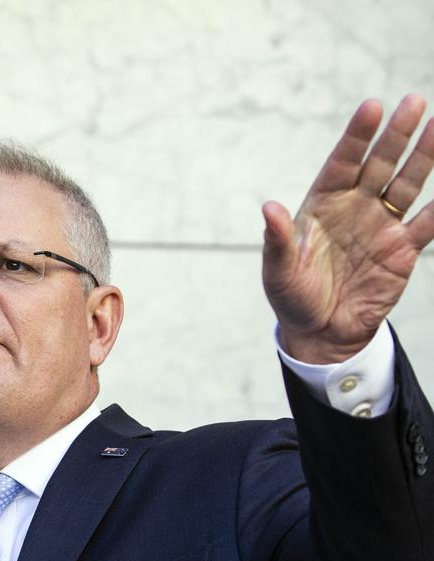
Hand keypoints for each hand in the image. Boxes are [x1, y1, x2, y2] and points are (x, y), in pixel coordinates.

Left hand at [262, 95, 433, 362]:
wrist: (320, 331)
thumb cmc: (292, 296)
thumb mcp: (278, 270)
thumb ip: (278, 239)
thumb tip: (269, 207)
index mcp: (323, 205)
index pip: (343, 162)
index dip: (357, 136)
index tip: (372, 107)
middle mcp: (356, 207)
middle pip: (380, 164)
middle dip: (397, 135)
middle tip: (415, 102)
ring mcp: (382, 226)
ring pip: (408, 184)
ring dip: (424, 157)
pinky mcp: (402, 250)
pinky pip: (428, 224)